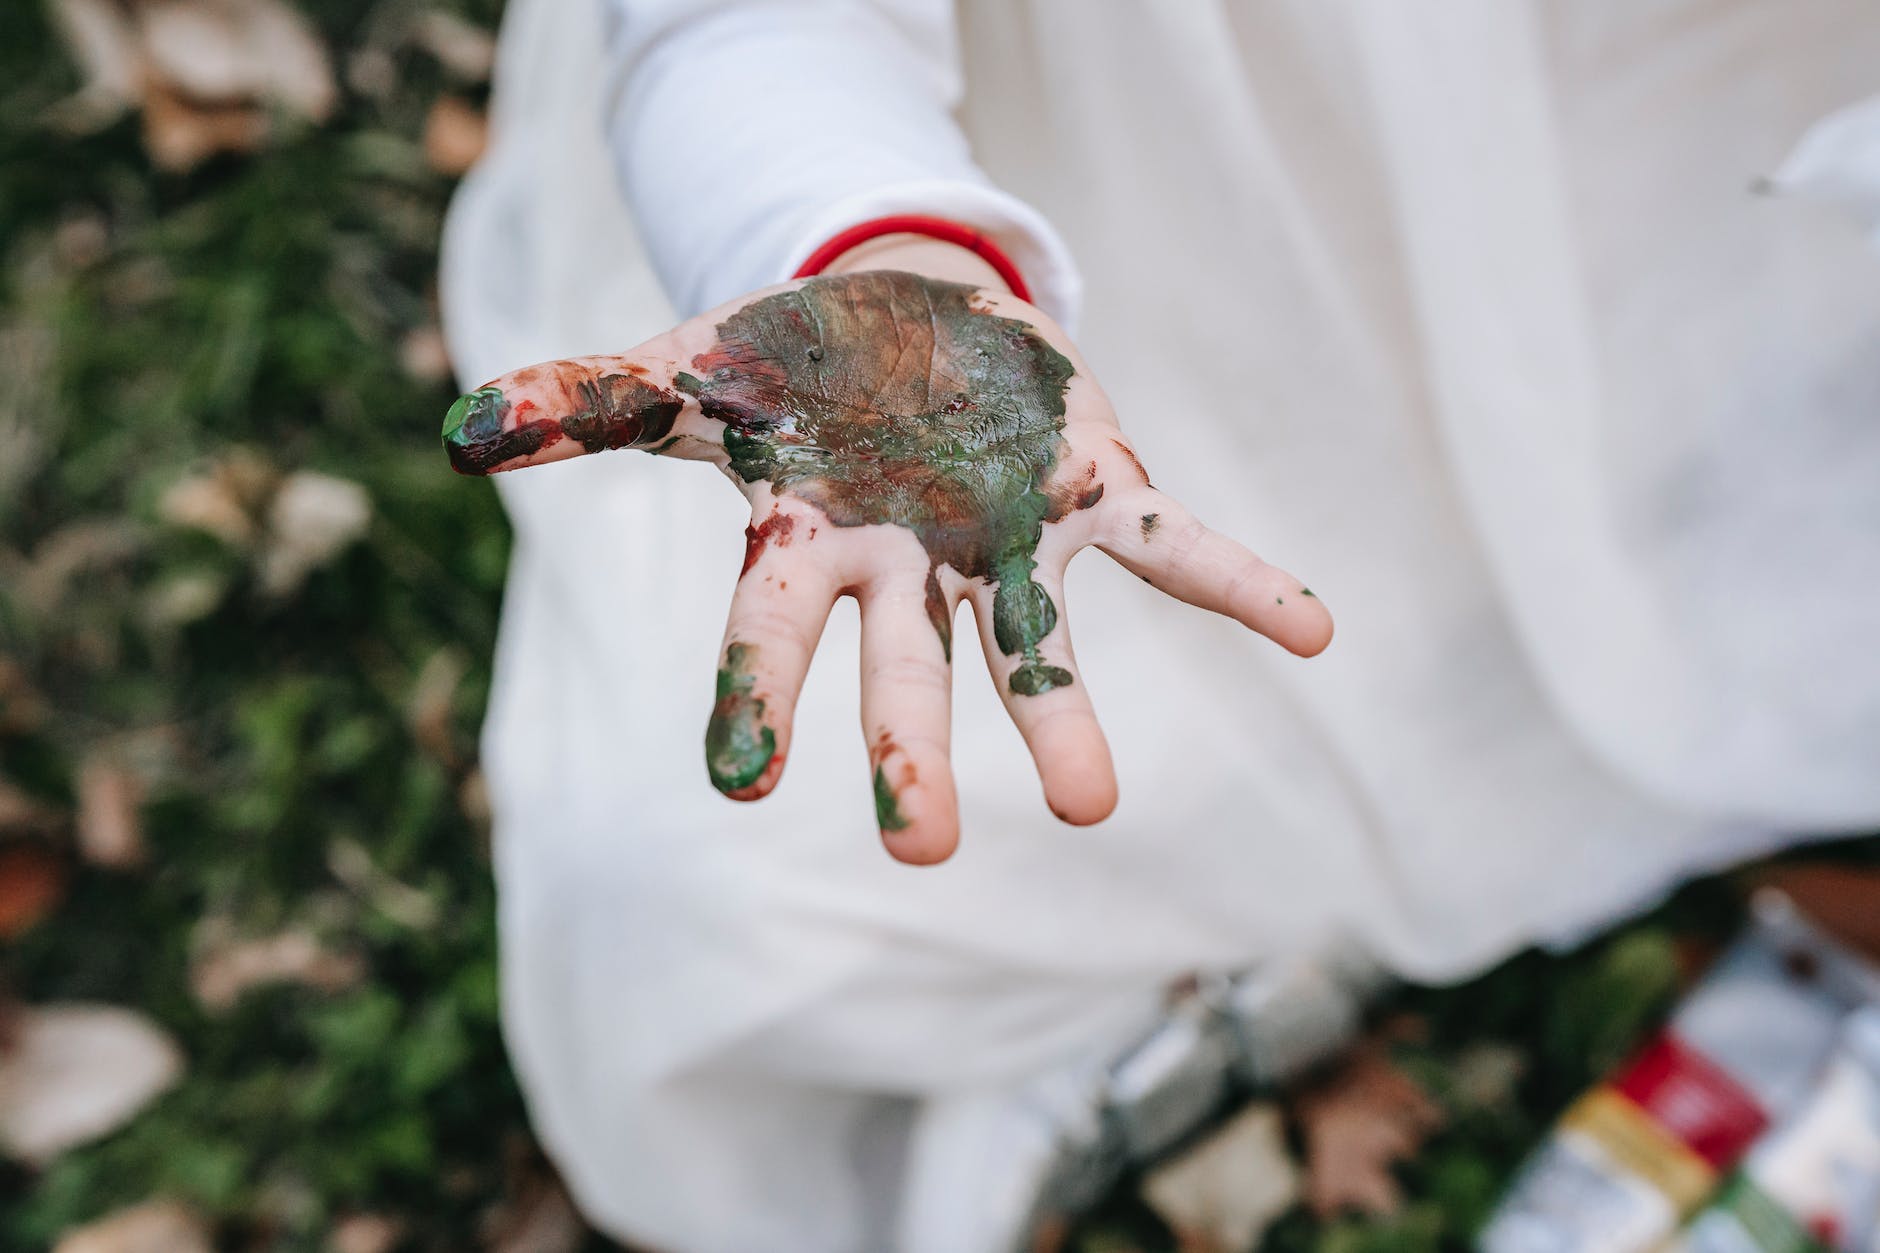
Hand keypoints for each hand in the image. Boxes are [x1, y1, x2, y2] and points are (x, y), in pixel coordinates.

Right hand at [442, 245, 1331, 863]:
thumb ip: (594, 405)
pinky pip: (1177, 547)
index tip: (743, 781)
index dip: (755, 702)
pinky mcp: (1095, 492)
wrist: (903, 323)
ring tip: (1094, 804)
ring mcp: (1007, 541)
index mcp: (809, 553)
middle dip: (911, 754)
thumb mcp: (693, 371)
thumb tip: (466, 434)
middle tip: (925, 849)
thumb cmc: (793, 371)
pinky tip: (1314, 636)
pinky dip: (1241, 588)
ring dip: (1063, 714)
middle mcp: (910, 572)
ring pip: (1035, 638)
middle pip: (906, 675)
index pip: (768, 641)